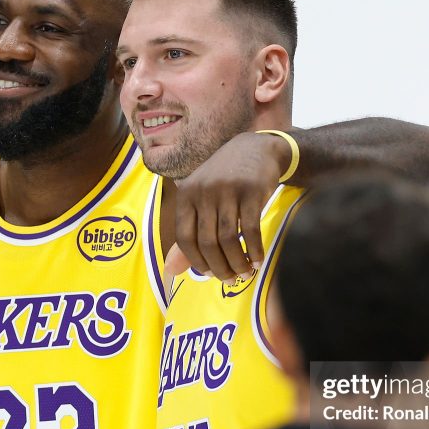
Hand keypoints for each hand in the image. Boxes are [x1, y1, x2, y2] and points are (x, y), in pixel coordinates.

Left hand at [172, 131, 289, 281]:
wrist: (256, 149)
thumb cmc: (224, 181)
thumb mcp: (201, 202)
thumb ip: (188, 236)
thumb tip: (170, 271)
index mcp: (186, 195)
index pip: (184, 238)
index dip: (196, 261)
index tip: (209, 274)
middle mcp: (203, 192)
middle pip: (208, 242)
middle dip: (220, 267)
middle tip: (231, 279)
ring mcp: (227, 190)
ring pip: (229, 239)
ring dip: (238, 262)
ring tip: (246, 273)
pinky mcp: (251, 191)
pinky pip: (251, 230)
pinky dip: (255, 250)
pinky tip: (258, 260)